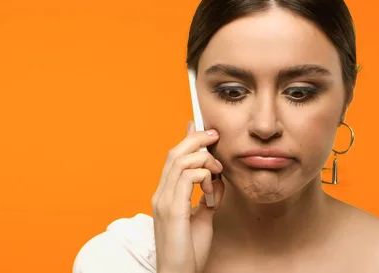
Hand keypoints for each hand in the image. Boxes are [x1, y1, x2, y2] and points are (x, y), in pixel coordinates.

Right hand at [151, 121, 225, 272]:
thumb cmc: (189, 250)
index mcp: (166, 194)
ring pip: (180, 160)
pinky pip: (187, 177)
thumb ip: (208, 196)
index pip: (173, 158)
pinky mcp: (172, 209)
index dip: (186, 139)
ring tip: (217, 171)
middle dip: (196, 139)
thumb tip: (217, 178)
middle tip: (214, 135)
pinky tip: (212, 188)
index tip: (200, 127)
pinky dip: (203, 175)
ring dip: (204, 159)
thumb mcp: (203, 217)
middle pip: (175, 153)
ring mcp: (164, 200)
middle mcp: (161, 193)